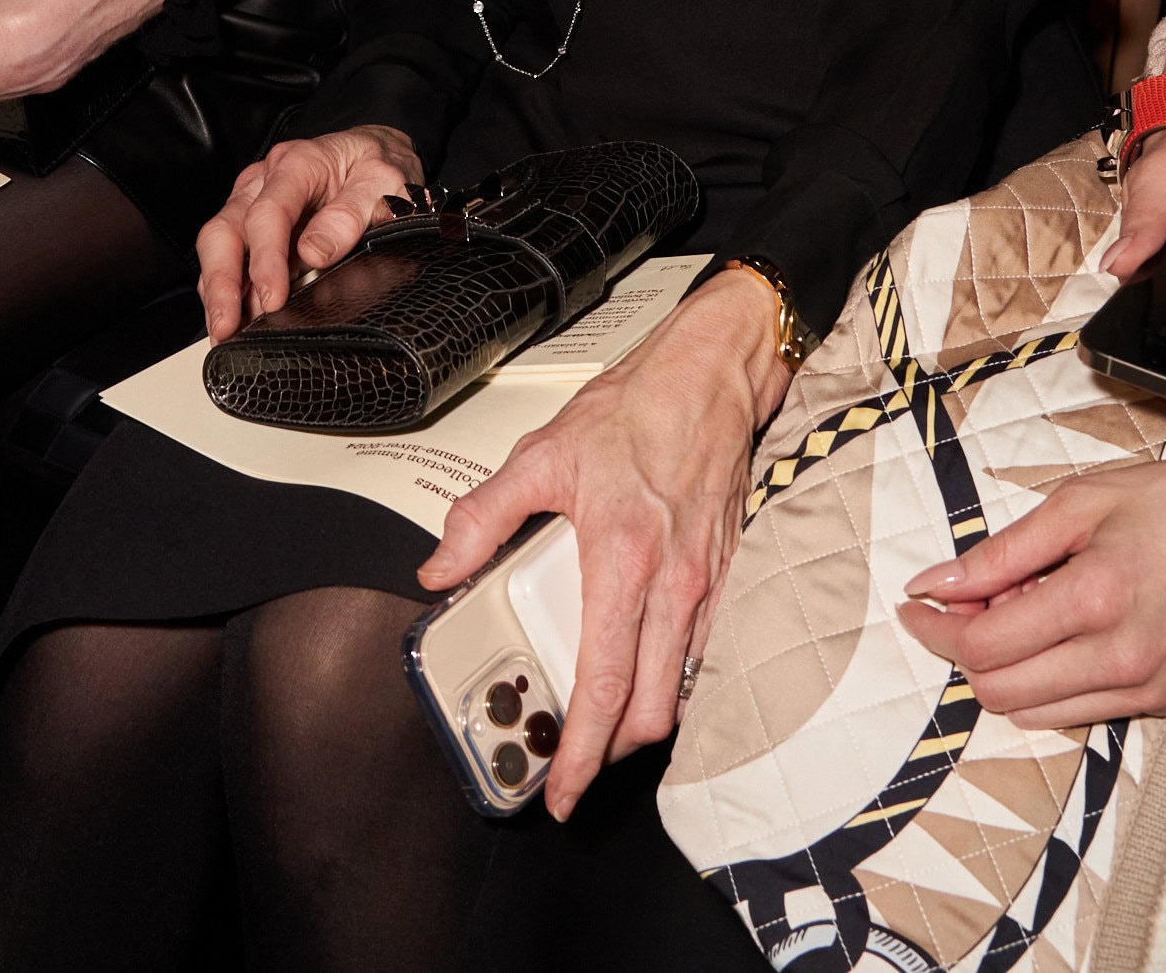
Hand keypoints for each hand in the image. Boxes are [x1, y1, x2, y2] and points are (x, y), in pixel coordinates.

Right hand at [195, 126, 423, 342]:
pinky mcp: (252, 221)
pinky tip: (233, 319)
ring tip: (224, 333)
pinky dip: (226, 287)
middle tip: (227, 326)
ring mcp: (253, 199)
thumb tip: (314, 253)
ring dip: (217, 290)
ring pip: (218, 243)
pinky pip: (230, 254)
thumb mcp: (383, 183)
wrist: (376, 151)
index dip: (265, 260)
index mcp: (298, 164)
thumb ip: (352, 214)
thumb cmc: (377, 166)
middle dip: (221, 282)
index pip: (268, 214)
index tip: (272, 300)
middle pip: (225, 229)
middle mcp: (264, 180)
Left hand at [417, 268, 789, 819]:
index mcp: (623, 559)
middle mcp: (673, 585)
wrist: (709, 376)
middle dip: (610, 754)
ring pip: (679, 691)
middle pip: (649, 710)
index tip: (562, 788)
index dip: (583, 752)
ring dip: (640, 720)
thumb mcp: (543, 454)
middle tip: (573, 762)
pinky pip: (702, 655)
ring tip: (599, 720)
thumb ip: (485, 517)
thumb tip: (441, 567)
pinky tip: (642, 668)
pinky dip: (672, 681)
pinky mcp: (724, 575)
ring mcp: (706, 584)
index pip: (603, 683)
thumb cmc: (637, 409)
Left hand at [900, 456, 1165, 725]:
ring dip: (1004, 669)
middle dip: (963, 650)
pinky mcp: (1159, 702)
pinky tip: (1053, 631)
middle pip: (1000, 690)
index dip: (936, 628)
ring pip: (1034, 712)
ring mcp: (1143, 689)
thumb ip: (1000, 552)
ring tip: (1015, 610)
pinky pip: (1075, 712)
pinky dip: (1045, 680)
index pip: (984, 647)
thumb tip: (936, 581)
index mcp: (1095, 599)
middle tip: (962, 603)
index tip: (917, 604)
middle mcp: (1120, 659)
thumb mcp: (1077, 504)